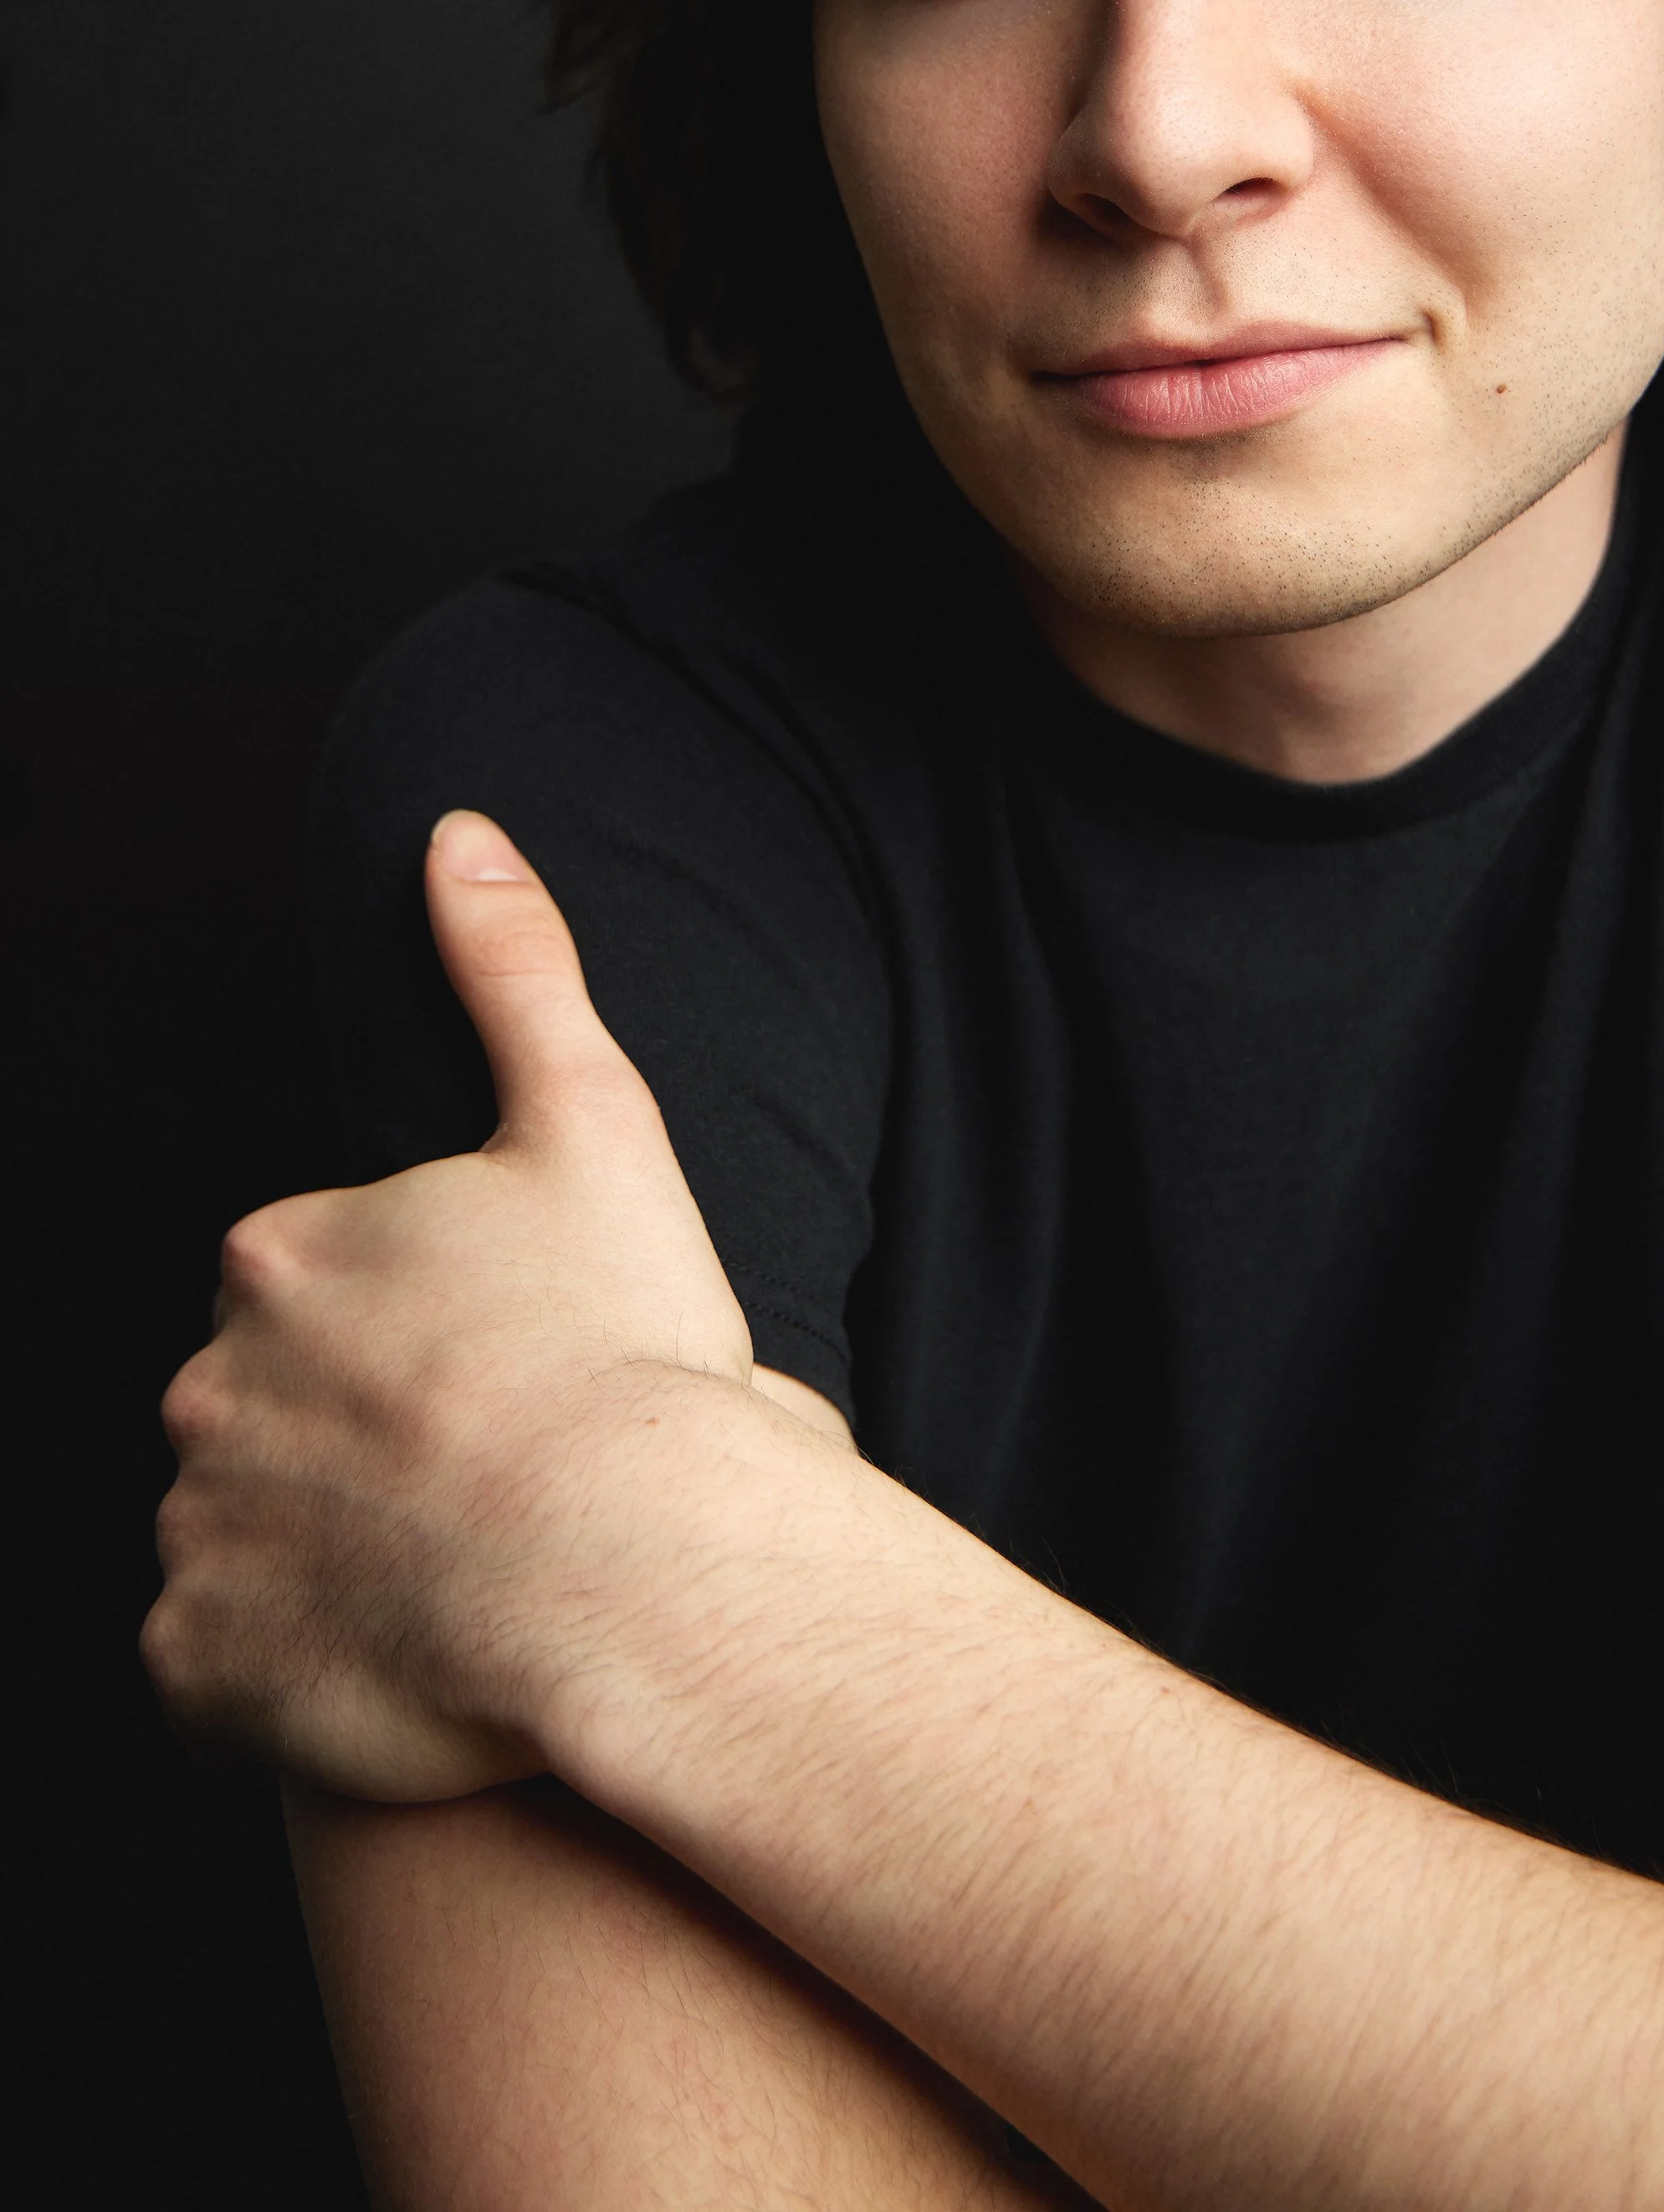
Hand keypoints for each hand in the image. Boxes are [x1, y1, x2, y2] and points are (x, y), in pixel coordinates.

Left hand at [143, 810, 758, 1801]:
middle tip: (493, 1479)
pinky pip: (225, 1664)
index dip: (427, 1336)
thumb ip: (516, 972)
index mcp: (285, 1253)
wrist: (629, 1563)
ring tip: (465, 1575)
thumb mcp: (593, 1123)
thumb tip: (458, 834)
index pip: (326, 1290)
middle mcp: (209, 1382)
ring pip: (252, 1533)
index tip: (512, 1374)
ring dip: (331, 1552)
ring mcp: (198, 1528)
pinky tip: (406, 1655)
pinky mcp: (198, 1663)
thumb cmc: (623, 1346)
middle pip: (276, 1409)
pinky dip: (294, 1665)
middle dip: (364, 1442)